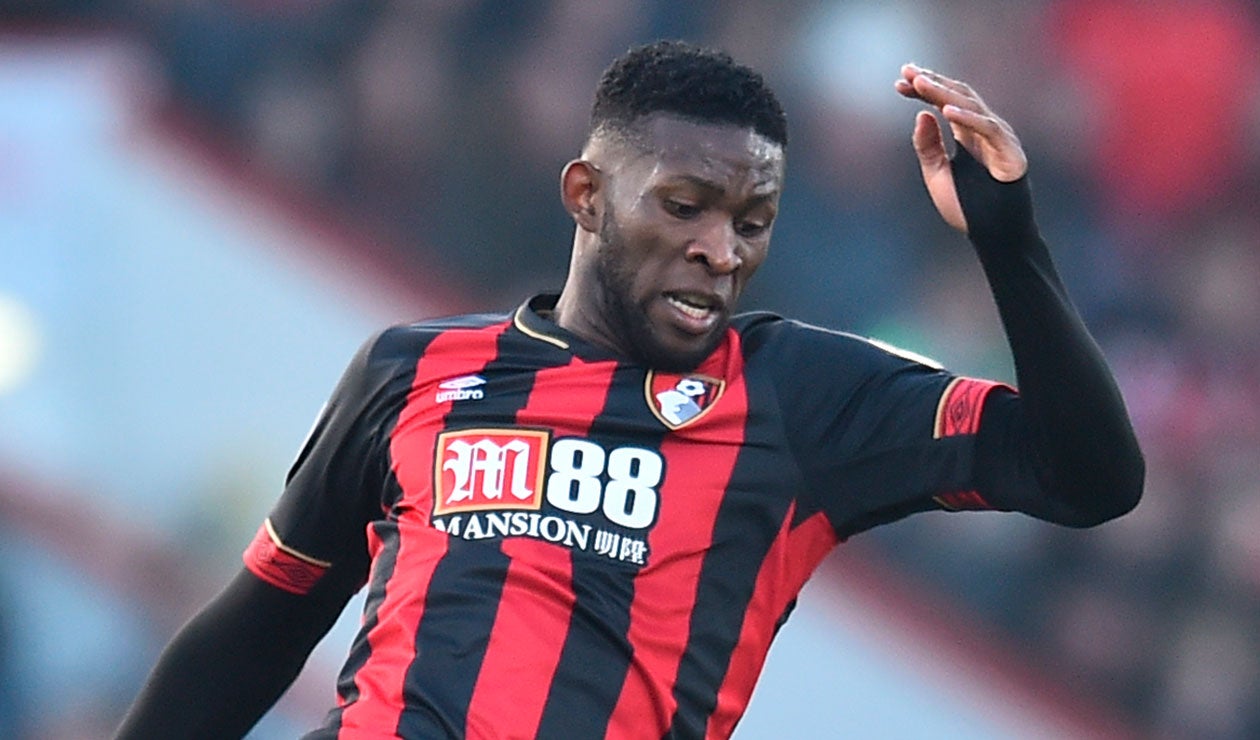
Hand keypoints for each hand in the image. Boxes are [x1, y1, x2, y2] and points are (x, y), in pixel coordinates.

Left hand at [894, 63, 1026, 232]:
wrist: (991, 235)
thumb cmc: (967, 207)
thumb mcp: (936, 173)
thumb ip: (927, 146)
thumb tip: (921, 115)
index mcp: (968, 133)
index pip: (945, 102)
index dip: (923, 89)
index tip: (899, 82)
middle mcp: (985, 129)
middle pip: (958, 96)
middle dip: (932, 82)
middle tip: (907, 71)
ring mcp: (1000, 138)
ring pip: (971, 106)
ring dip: (944, 94)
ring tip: (921, 83)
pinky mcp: (1011, 152)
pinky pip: (989, 129)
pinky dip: (968, 119)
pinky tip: (946, 112)